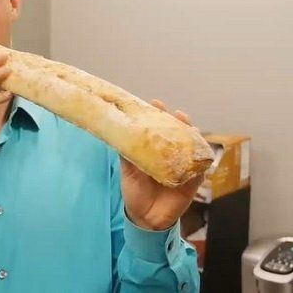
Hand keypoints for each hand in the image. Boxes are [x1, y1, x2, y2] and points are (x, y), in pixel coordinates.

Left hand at [120, 99, 202, 230]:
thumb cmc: (135, 192)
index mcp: (154, 151)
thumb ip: (127, 155)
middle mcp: (170, 156)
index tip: (155, 103)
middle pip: (179, 134)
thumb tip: (118, 135)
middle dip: (179, 121)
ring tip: (189, 126)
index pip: (158, 128)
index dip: (158, 115)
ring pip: (193, 147)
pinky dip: (201, 160)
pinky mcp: (193, 182)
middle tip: (175, 114)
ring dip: (193, 136)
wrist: (144, 218)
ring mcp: (183, 167)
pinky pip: (201, 169)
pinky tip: (200, 150)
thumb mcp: (128, 171)